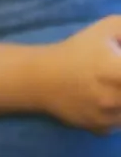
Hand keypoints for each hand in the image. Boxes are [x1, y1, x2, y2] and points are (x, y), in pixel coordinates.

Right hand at [40, 16, 120, 132]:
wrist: (43, 79)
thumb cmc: (78, 50)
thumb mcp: (109, 27)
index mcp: (117, 72)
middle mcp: (114, 99)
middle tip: (117, 76)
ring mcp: (106, 117)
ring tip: (115, 86)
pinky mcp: (98, 128)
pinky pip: (119, 125)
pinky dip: (119, 115)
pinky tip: (112, 102)